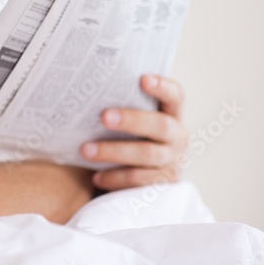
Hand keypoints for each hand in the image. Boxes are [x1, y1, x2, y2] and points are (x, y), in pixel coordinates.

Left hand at [80, 74, 189, 190]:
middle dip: (132, 120)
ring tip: (86, 150)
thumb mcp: (126, 123)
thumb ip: (118, 106)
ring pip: (147, 154)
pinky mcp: (164, 185)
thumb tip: (86, 88)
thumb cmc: (124, 139)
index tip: (143, 79)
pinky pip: (139, 180)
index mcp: (170, 115)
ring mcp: (174, 162)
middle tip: (104, 116)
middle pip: (161, 125)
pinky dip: (115, 177)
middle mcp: (177, 137)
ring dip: (114, 151)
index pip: (175, 96)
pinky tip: (96, 176)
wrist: (132, 182)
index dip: (163, 87)